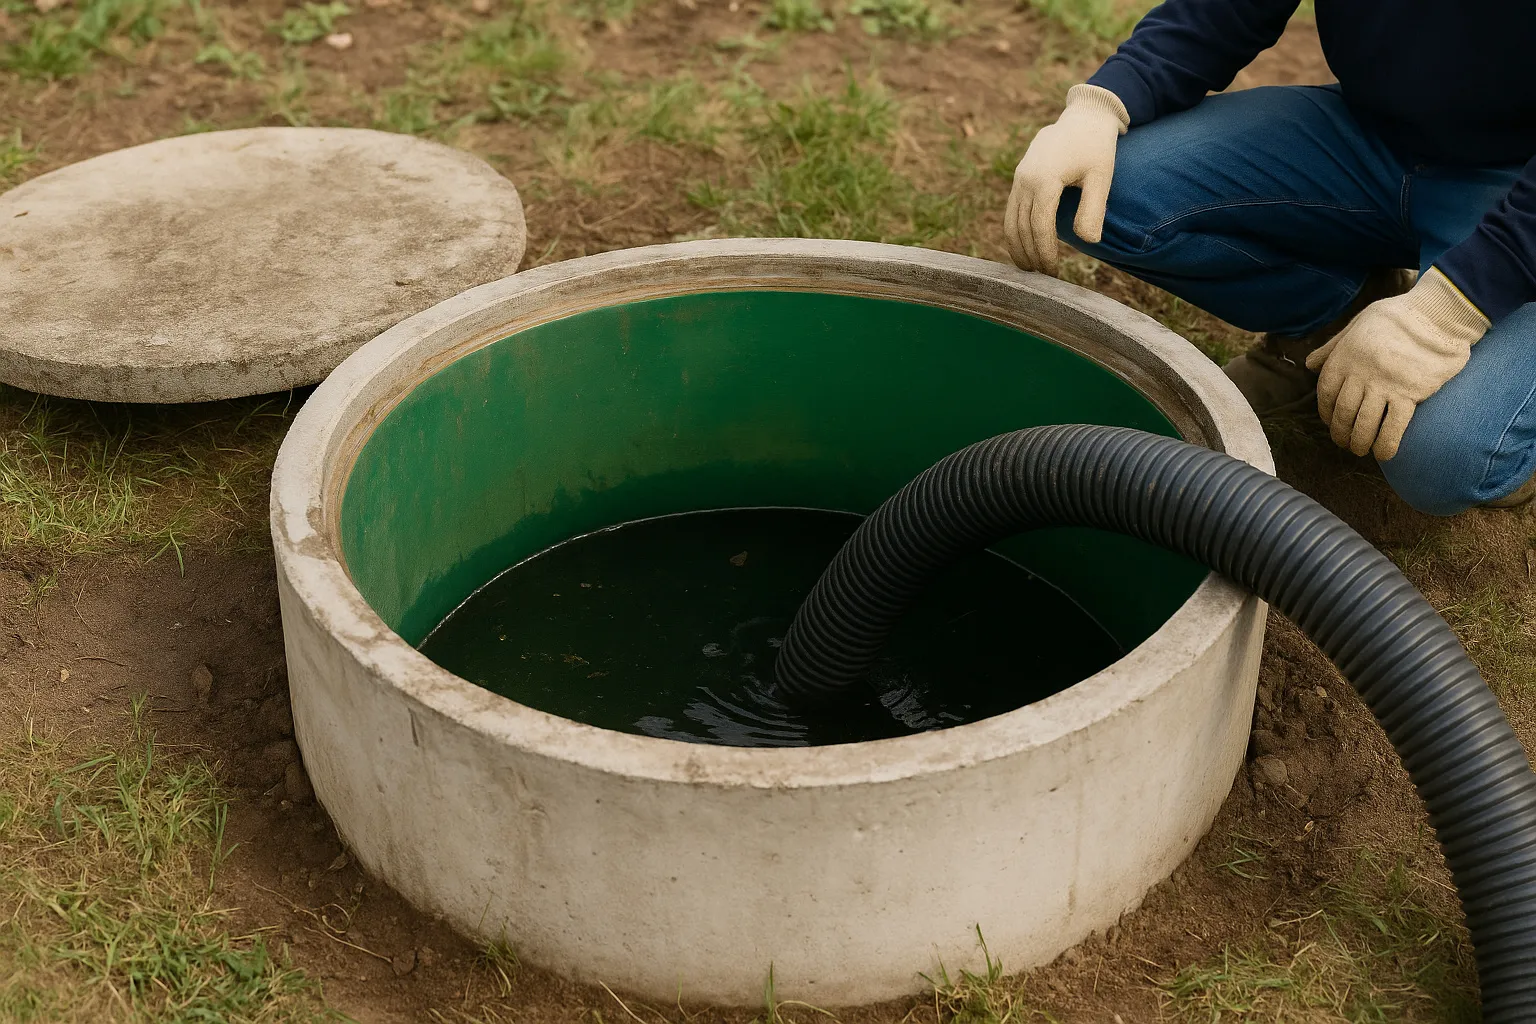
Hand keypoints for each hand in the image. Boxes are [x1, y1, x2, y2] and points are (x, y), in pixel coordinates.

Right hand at [1004, 84, 1128, 276]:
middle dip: (1030, 254)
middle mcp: (1026, 179)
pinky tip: (1024, 247)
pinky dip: (1014, 231)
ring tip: (1029, 268)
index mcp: (1045, 179)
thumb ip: (1093, 208)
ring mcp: (1019, 178)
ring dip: (1017, 247)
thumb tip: (1088, 242)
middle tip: (1043, 276)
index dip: (1045, 251)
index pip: (1040, 225)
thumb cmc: (1096, 147)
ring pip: (1011, 220)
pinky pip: (1011, 210)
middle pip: (1021, 226)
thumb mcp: (1102, 176)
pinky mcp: (1019, 178)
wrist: (1082, 118)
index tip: (1053, 270)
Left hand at [1305, 268, 1488, 459]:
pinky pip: (1393, 427)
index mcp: (1343, 358)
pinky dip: (1386, 445)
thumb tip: (1309, 365)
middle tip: (1345, 443)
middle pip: (1343, 414)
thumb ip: (1332, 347)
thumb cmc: (1396, 317)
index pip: (1326, 395)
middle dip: (1341, 434)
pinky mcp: (1410, 394)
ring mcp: (1384, 385)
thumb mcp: (1357, 324)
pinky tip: (1384, 455)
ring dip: (1360, 443)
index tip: (1331, 423)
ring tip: (1361, 450)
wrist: (1436, 314)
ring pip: (1365, 424)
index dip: (1326, 414)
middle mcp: (1360, 374)